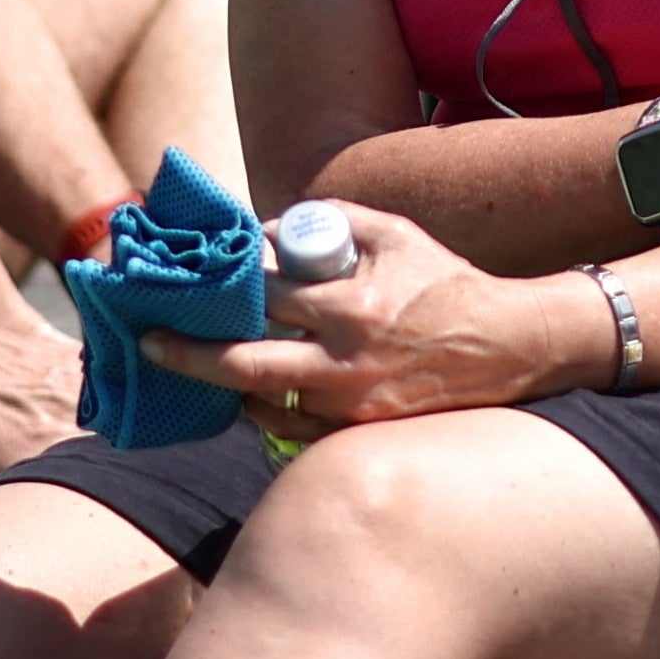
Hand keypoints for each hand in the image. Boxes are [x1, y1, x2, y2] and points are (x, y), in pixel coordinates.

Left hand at [163, 208, 577, 439]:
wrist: (512, 348)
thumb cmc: (447, 284)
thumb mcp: (396, 234)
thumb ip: (333, 222)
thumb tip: (272, 227)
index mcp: (352, 307)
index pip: (264, 295)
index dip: (218, 286)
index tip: (178, 282)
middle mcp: (347, 364)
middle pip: (244, 367)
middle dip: (188, 356)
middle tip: (147, 344)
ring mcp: (352, 408)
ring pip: (264, 405)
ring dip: (227, 385)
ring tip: (195, 365)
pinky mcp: (360, 436)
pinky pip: (292, 431)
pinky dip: (265, 414)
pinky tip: (249, 396)